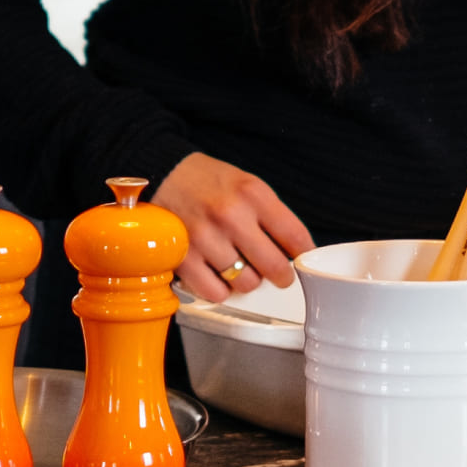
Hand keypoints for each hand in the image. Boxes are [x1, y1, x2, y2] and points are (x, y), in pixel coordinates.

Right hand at [153, 151, 313, 302]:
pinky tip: (219, 276)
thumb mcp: (246, 183)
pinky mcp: (183, 258)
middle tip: (278, 274)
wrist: (162, 174)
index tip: (303, 259)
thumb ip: (270, 214)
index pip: (294, 236)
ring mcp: (205, 238)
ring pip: (246, 284)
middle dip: (281, 275)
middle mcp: (230, 215)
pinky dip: (222, 290)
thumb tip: (294, 250)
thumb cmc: (206, 182)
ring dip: (248, 281)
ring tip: (241, 268)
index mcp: (252, 194)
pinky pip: (216, 293)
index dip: (304, 254)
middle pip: (274, 267)